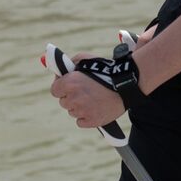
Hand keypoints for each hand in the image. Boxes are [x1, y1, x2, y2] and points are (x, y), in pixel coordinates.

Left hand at [43, 22, 158, 128]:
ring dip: (79, 107)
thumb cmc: (107, 70)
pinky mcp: (91, 121)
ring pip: (72, 112)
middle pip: (63, 102)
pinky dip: (86, 117)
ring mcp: (82, 111)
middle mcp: (73, 98)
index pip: (54, 90)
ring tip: (93, 99)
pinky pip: (81, 122)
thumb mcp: (87, 59)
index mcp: (70, 83)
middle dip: (71, 97)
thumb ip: (70, 63)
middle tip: (84, 91)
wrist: (127, 84)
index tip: (68, 86)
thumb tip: (58, 70)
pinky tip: (95, 108)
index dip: (61, 87)